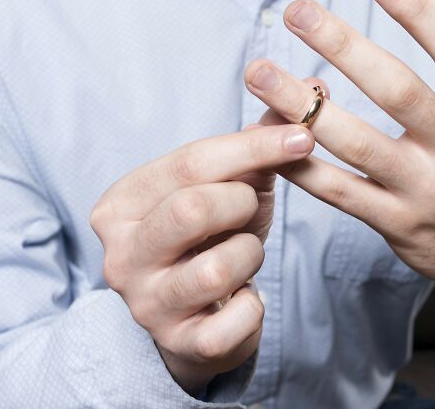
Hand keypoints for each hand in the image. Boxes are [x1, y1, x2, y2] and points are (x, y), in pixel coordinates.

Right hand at [90, 125, 313, 393]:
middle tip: (250, 207)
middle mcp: (120, 254)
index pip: (188, 163)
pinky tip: (242, 298)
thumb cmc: (210, 238)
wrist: (193, 315)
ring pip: (217, 267)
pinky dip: (254, 305)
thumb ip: (259, 141)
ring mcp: (145, 304)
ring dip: (249, 254)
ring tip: (242, 254)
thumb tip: (314, 88)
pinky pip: (236, 321)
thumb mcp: (227, 185)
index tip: (303, 138)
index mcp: (122, 203)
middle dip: (241, 203)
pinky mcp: (178, 345)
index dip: (252, 147)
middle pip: (193, 209)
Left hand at [244, 0, 434, 349]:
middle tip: (299, 11)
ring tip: (259, 71)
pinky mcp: (395, 224)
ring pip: (356, 144)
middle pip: (397, 92)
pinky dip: (302, 166)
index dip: (419, 12)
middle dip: (344, 48)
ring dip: (303, 108)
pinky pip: (340, 193)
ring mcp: (424, 191)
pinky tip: (267, 136)